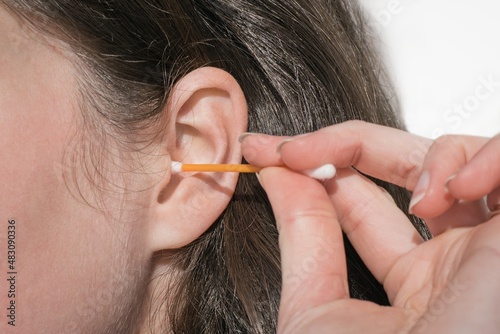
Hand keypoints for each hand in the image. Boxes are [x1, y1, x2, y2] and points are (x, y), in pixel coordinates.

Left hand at [241, 121, 499, 332]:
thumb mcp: (320, 309)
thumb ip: (304, 236)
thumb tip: (274, 173)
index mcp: (416, 279)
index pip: (365, 200)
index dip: (317, 168)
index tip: (263, 151)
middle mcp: (457, 256)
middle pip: (407, 165)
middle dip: (346, 144)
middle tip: (292, 149)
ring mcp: (494, 244)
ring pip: (462, 155)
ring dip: (427, 157)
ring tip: (416, 199)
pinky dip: (486, 157)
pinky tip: (455, 192)